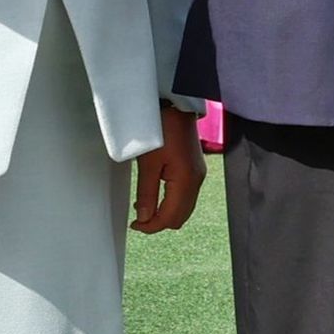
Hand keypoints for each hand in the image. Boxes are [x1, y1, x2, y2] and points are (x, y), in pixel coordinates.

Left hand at [133, 108, 206, 234]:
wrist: (176, 107)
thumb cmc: (161, 130)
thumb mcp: (148, 163)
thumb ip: (146, 193)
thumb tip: (144, 217)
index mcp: (186, 182)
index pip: (170, 217)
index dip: (151, 226)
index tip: (134, 224)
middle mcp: (196, 182)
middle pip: (180, 217)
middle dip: (159, 222)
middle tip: (138, 219)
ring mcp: (198, 176)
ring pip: (184, 209)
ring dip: (165, 213)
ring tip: (143, 207)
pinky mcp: (195, 170)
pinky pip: (185, 197)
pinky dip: (171, 203)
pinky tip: (155, 196)